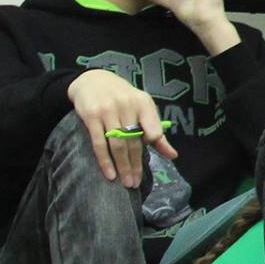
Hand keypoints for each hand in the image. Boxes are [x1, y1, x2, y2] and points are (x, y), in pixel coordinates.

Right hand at [68, 68, 177, 187]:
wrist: (92, 80)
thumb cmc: (123, 98)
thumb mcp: (142, 108)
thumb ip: (156, 130)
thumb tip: (173, 155)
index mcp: (143, 103)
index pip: (153, 127)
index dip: (155, 143)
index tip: (152, 161)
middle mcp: (127, 106)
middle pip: (133, 140)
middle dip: (135, 164)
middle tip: (135, 183)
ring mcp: (108, 110)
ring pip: (117, 143)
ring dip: (122, 165)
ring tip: (126, 182)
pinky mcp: (91, 116)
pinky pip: (98, 142)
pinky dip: (104, 160)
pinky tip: (109, 174)